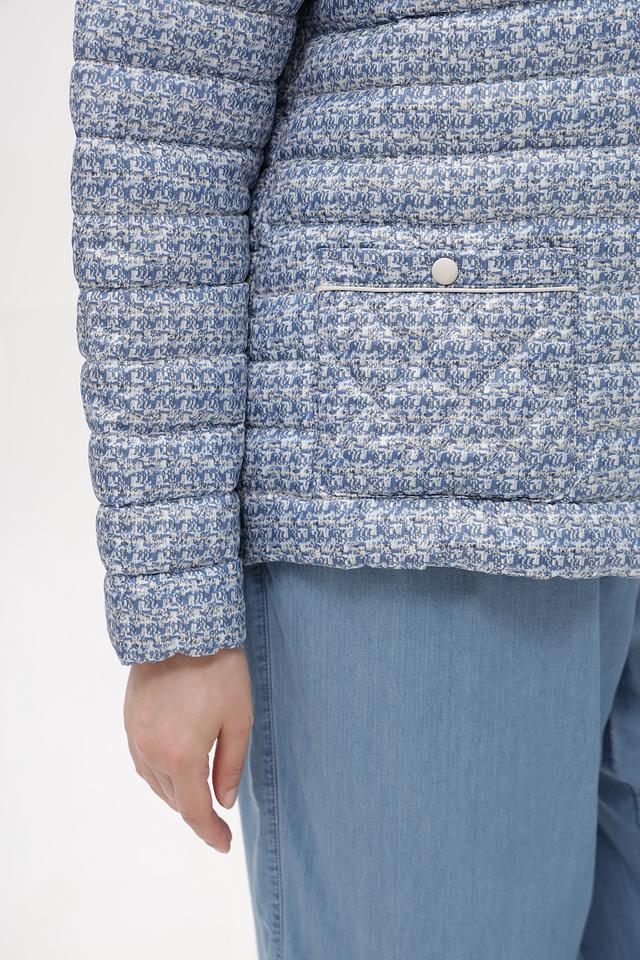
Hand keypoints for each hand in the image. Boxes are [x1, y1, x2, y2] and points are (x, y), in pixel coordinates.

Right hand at [124, 648, 252, 851]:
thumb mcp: (239, 718)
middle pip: (174, 799)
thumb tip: (225, 801)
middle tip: (218, 816)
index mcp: (182, 757)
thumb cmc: (219, 670)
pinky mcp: (129, 719)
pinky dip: (159, 773)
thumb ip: (231, 765)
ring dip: (177, 793)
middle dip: (196, 812)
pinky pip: (142, 760)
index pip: (195, 812)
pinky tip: (174, 766)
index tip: (224, 844)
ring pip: (154, 782)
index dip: (210, 833)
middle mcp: (152, 753)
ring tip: (198, 792)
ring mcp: (136, 736)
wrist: (180, 627)